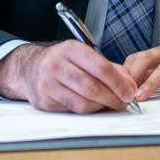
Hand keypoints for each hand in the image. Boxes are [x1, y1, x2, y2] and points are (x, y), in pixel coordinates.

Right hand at [0, 41, 136, 113]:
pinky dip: (87, 111)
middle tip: (123, 102)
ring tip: (110, 104)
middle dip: (112, 98)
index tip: (130, 91)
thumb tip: (130, 84)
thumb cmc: (62, 61)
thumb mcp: (83, 55)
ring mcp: (48, 84)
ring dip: (101, 107)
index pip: (100, 67)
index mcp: (70, 49)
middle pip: (91, 87)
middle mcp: (57, 65)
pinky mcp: (44, 101)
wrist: (30, 68)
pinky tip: (93, 106)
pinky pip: (71, 110)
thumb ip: (109, 67)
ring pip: (82, 102)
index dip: (118, 82)